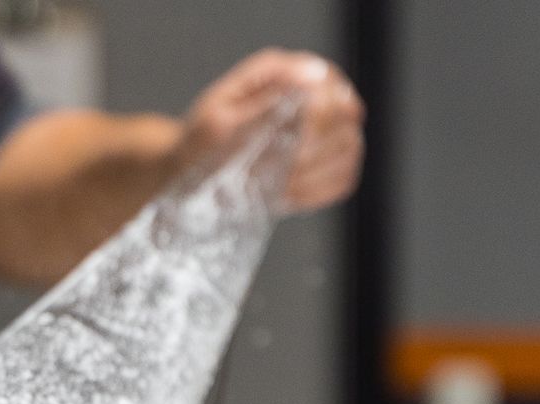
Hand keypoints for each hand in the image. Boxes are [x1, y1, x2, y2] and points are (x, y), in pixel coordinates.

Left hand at [176, 49, 364, 212]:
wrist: (189, 173)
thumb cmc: (198, 143)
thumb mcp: (219, 122)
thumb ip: (263, 102)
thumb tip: (312, 77)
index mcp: (281, 72)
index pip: (327, 85)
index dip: (319, 117)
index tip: (292, 146)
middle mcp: (308, 92)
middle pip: (347, 115)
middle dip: (315, 149)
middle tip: (281, 168)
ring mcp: (321, 127)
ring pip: (350, 147)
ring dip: (316, 174)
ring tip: (279, 185)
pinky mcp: (324, 161)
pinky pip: (343, 178)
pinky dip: (319, 192)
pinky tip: (287, 195)